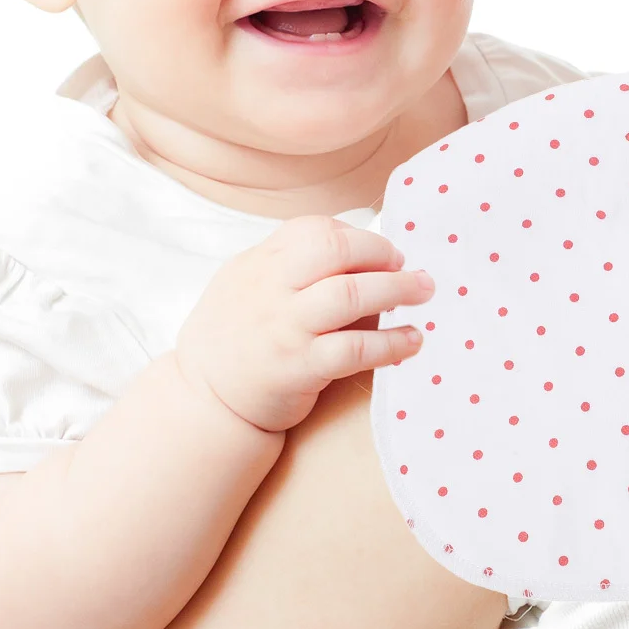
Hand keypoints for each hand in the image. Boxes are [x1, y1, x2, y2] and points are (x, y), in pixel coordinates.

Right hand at [174, 216, 433, 431]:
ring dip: (396, 291)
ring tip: (425, 294)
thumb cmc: (239, 337)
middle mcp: (272, 288)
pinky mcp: (299, 367)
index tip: (389, 254)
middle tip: (413, 272)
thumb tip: (365, 252)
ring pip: (348, 295)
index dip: (361, 238)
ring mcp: (285, 327)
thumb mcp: (250, 283)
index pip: (316, 230)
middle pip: (334, 250)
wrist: (204, 398)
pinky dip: (391, 343)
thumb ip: (294, 264)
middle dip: (383, 255)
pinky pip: (354, 349)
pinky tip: (412, 341)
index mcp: (262, 262)